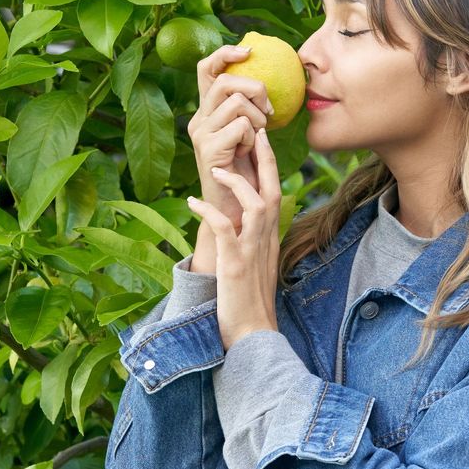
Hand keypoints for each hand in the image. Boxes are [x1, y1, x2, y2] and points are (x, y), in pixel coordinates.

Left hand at [185, 128, 280, 350]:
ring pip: (254, 204)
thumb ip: (252, 242)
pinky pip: (224, 229)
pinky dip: (209, 212)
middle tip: (254, 133)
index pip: (276, 194)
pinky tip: (192, 202)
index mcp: (271, 239)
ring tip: (216, 168)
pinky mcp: (236, 263)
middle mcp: (267, 240)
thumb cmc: (248, 304)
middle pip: (273, 190)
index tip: (262, 142)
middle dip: (265, 160)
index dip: (270, 167)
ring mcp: (253, 251)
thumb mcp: (254, 266)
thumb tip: (241, 224)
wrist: (251, 335)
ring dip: (237, 182)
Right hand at [190, 45, 274, 231]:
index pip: (207, 69)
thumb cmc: (247, 175)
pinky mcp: (208, 148)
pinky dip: (254, 137)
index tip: (249, 50)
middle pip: (225, 81)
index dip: (225, 53)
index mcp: (206, 112)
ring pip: (237, 102)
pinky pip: (242, 126)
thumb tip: (270, 82)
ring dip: (258, 118)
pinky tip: (248, 153)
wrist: (234, 211)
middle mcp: (198, 119)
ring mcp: (200, 134)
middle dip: (256, 89)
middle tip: (269, 111)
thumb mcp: (251, 136)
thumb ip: (252, 111)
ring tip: (257, 139)